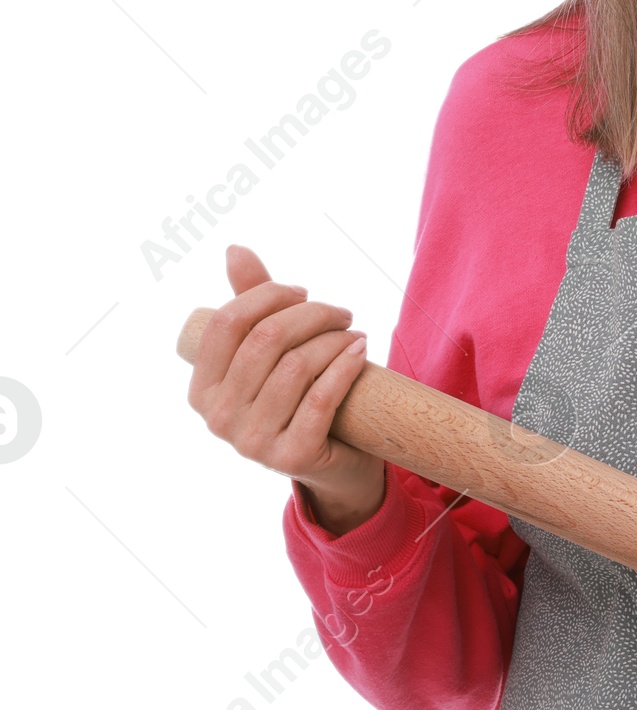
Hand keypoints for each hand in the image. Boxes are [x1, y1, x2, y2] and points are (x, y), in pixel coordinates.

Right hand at [185, 244, 384, 533]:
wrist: (336, 460)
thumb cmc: (299, 393)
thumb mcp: (271, 349)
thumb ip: (251, 301)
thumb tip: (234, 250)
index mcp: (201, 389)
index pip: (226, 322)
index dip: (268, 295)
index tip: (304, 292)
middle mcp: (218, 418)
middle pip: (266, 339)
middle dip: (312, 314)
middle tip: (341, 314)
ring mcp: (251, 443)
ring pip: (296, 366)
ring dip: (334, 340)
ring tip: (355, 334)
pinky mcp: (291, 457)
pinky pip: (321, 398)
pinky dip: (346, 366)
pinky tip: (362, 350)